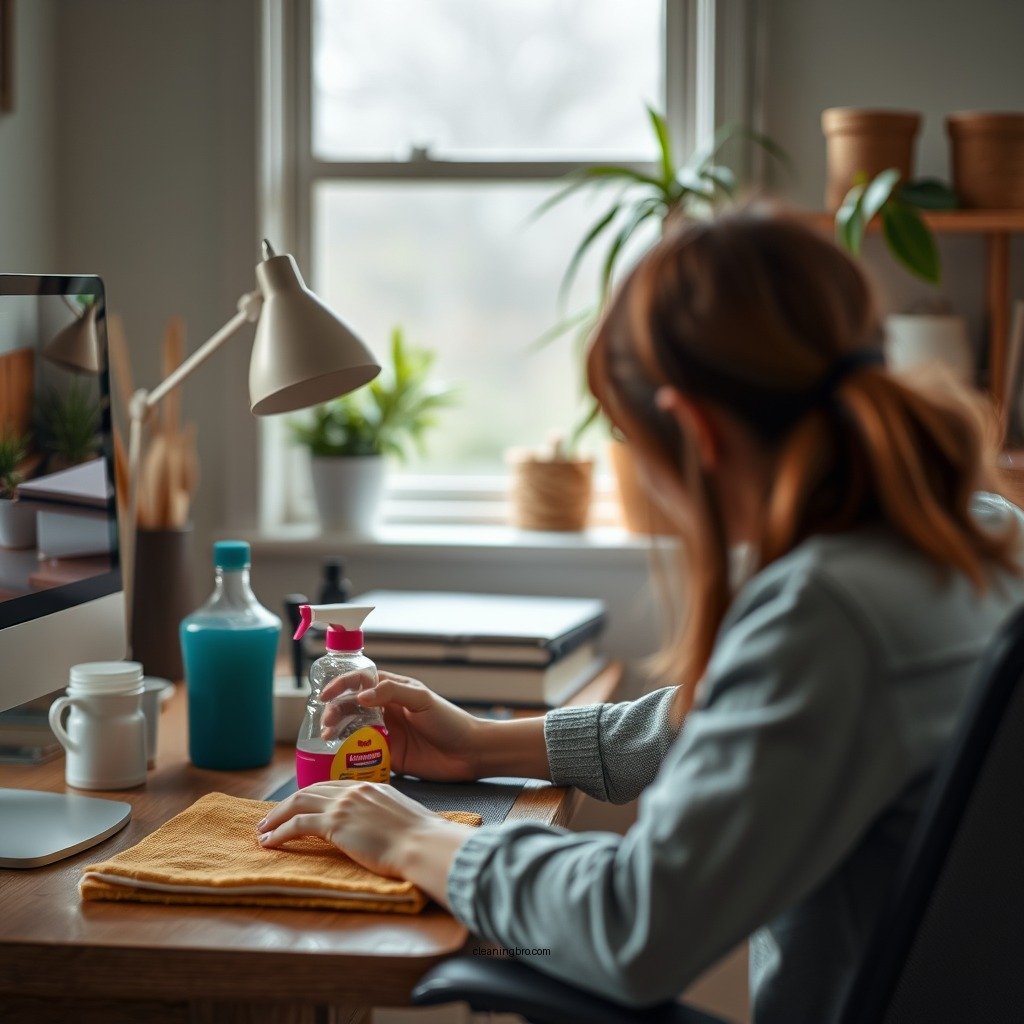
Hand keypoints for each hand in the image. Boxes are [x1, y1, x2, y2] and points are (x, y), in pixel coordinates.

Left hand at [256, 780, 471, 900]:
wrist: (422, 844)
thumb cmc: (421, 837)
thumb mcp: (402, 816)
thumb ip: (384, 815)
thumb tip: (381, 827)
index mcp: (371, 786)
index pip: (330, 786)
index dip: (310, 797)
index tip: (297, 808)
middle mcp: (354, 790)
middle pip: (310, 791)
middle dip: (286, 805)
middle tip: (270, 818)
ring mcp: (343, 805)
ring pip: (298, 803)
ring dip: (276, 817)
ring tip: (263, 830)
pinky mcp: (335, 824)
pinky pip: (297, 825)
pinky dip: (280, 833)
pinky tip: (270, 843)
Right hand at [320, 671, 484, 781]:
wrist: (469, 753)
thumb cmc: (449, 720)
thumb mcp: (422, 698)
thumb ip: (392, 692)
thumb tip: (361, 695)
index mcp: (392, 690)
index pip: (360, 682)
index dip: (340, 685)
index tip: (325, 695)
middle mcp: (385, 710)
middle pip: (350, 707)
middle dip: (334, 712)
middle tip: (326, 724)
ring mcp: (385, 734)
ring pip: (352, 730)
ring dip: (337, 732)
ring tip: (327, 739)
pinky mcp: (388, 756)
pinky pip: (362, 754)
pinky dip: (347, 755)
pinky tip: (336, 757)